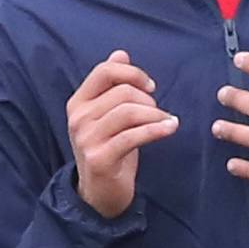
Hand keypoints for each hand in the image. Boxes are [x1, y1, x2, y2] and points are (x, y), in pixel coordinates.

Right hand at [68, 49, 176, 218]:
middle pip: (122, 92)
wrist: (100, 193)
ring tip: (167, 122)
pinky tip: (170, 128)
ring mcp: (87, 139)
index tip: (150, 87)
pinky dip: (157, 130)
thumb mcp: (107, 115)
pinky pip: (133, 136)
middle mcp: (78, 118)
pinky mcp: (100, 158)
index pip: (105, 71)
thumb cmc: (109, 150)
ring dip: (156, 115)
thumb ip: (111, 86)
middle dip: (148, 100)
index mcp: (78, 103)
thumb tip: (121, 54)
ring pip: (129, 111)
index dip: (133, 74)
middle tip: (159, 113)